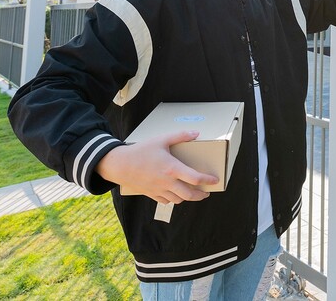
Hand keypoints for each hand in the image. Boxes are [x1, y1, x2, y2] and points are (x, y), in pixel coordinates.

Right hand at [96, 131, 219, 203]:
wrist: (119, 164)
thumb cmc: (141, 151)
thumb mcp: (161, 139)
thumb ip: (180, 136)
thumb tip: (196, 133)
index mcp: (172, 168)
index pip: (195, 178)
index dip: (208, 180)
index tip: (215, 180)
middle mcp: (167, 182)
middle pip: (189, 194)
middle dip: (201, 195)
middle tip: (207, 192)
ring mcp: (159, 190)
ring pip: (178, 200)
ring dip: (188, 198)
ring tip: (194, 193)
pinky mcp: (151, 194)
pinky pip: (166, 201)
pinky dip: (174, 200)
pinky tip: (176, 195)